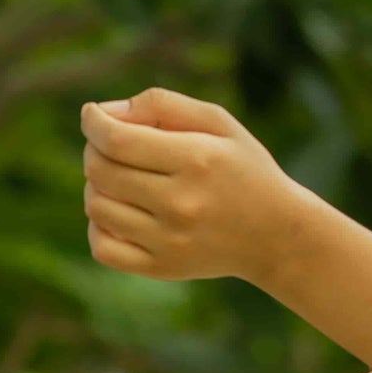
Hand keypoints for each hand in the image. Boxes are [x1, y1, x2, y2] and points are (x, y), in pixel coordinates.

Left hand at [80, 88, 303, 282]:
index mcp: (197, 160)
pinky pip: (103, 247)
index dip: (93, 122)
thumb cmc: (243, 170)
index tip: (93, 116)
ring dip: (97, 186)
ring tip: (121, 180)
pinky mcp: (163, 268)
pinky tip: (120, 213)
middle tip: (113, 147)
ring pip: (96, 206)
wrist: (278, 235)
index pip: (116, 139)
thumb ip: (163, 104)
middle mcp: (182, 203)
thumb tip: (105, 113)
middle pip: (100, 170)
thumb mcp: (219, 123)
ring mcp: (171, 241)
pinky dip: (100, 226)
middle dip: (95, 150)